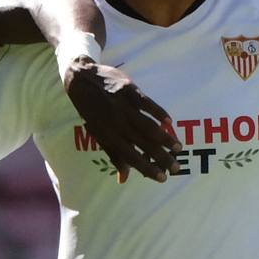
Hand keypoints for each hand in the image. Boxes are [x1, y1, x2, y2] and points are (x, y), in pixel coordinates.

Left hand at [61, 59, 180, 182]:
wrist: (81, 79)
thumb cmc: (91, 111)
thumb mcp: (98, 134)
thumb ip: (114, 155)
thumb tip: (123, 179)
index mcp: (108, 136)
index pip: (131, 157)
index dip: (147, 169)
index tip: (163, 178)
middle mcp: (116, 123)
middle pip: (143, 144)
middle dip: (161, 157)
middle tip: (176, 168)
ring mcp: (123, 106)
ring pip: (147, 126)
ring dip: (164, 138)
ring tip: (178, 147)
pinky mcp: (128, 90)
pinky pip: (146, 103)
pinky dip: (158, 112)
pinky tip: (169, 122)